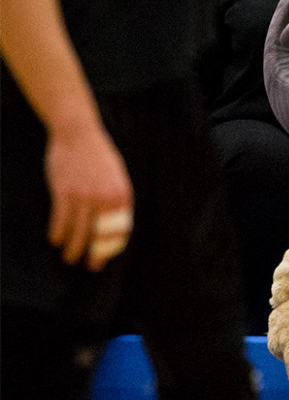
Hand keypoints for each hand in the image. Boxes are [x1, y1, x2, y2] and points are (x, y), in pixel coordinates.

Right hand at [43, 123, 133, 271]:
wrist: (78, 133)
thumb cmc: (99, 156)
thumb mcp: (118, 177)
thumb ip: (117, 200)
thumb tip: (114, 224)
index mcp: (122, 196)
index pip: (120, 230)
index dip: (111, 247)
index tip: (104, 258)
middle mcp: (105, 199)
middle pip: (100, 234)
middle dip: (95, 253)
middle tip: (90, 265)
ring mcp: (84, 196)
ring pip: (79, 230)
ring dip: (73, 247)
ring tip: (69, 258)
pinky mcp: (64, 192)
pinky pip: (61, 219)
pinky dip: (57, 232)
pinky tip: (55, 240)